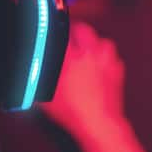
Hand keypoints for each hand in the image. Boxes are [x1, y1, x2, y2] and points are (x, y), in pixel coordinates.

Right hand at [38, 22, 133, 144]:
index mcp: (72, 57)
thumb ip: (39, 79)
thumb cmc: (75, 112)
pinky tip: (99, 65)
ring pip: (102, 40)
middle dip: (75, 30)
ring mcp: (107, 62)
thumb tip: (33, 72)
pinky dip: (106, 58)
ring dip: (94, 43)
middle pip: (84, 29)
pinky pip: (113, 57)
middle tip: (69, 36)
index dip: (56, 28)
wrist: (100, 123)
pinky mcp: (118, 72)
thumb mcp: (47, 95)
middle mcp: (91, 55)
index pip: (63, 32)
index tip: (53, 28)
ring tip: (86, 49)